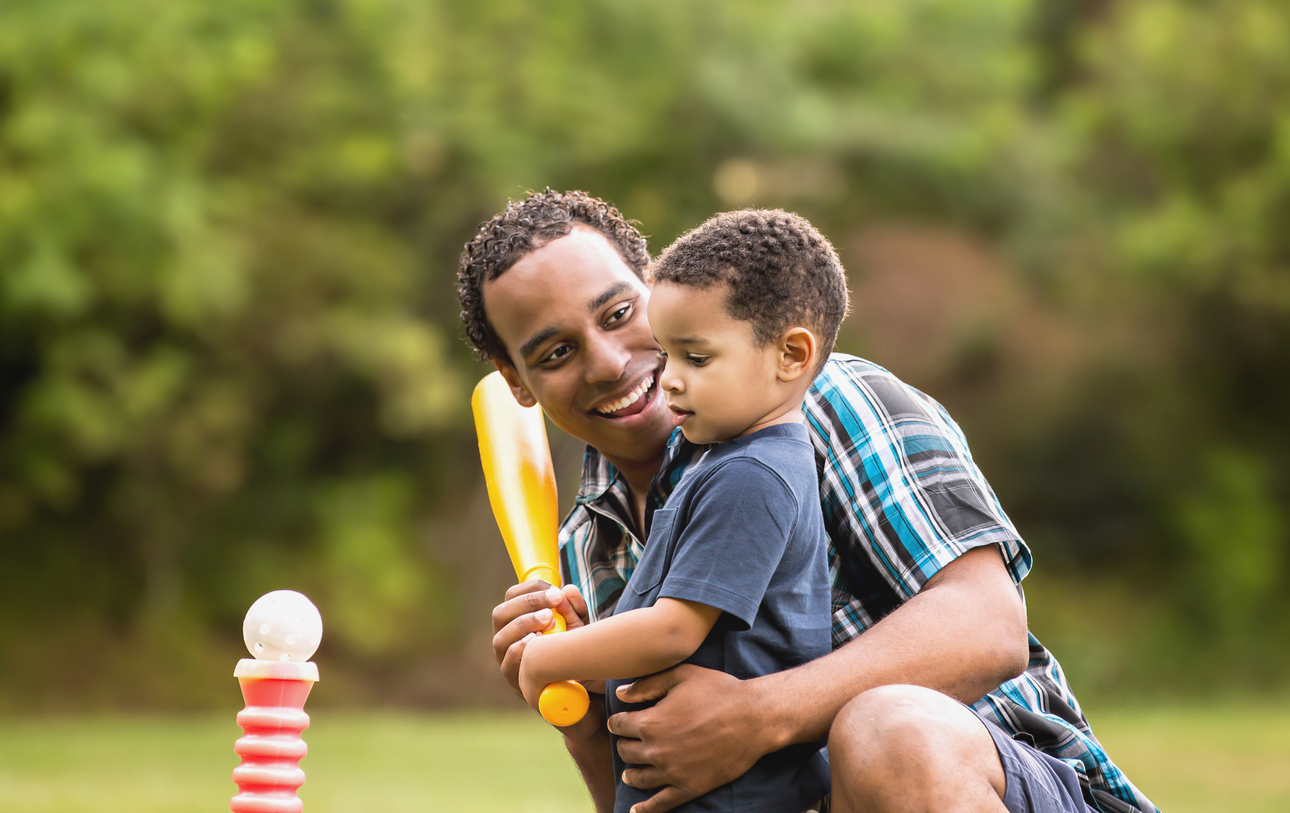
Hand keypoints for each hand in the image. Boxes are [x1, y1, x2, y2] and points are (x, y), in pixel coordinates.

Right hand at [491, 580, 588, 697]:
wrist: (583, 691)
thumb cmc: (574, 652)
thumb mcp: (579, 627)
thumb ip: (575, 609)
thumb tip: (569, 590)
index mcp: (518, 619)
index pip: (512, 596)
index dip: (530, 588)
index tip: (554, 589)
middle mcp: (507, 638)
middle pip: (501, 614)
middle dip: (526, 604)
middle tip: (552, 603)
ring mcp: (506, 660)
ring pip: (500, 639)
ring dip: (522, 625)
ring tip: (547, 620)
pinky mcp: (514, 681)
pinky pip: (507, 664)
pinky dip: (518, 650)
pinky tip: (535, 642)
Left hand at [607, 665, 767, 812]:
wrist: (753, 718)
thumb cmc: (719, 692)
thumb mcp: (682, 676)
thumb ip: (648, 684)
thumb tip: (621, 694)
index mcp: (651, 722)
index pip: (619, 725)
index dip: (618, 721)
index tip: (621, 721)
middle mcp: (656, 750)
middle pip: (626, 751)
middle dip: (625, 745)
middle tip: (630, 742)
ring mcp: (672, 772)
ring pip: (638, 777)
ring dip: (631, 773)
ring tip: (630, 772)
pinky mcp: (689, 787)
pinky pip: (661, 803)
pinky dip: (646, 809)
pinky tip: (636, 810)